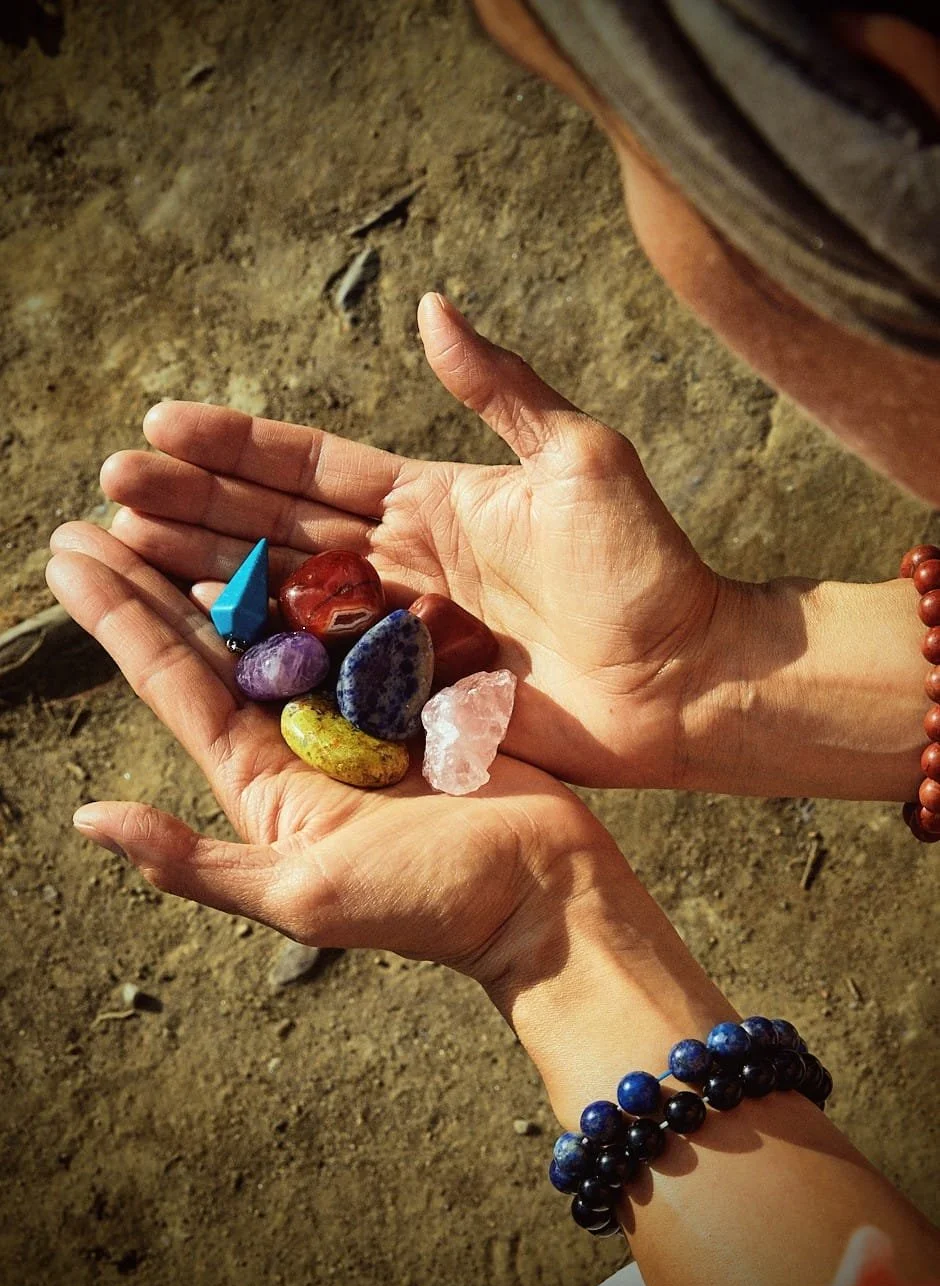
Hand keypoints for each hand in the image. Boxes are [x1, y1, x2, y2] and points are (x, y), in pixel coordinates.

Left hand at [45, 523, 621, 986]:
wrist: (545, 890)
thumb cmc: (431, 902)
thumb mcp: (304, 893)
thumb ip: (197, 864)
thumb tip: (88, 819)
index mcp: (261, 777)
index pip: (172, 680)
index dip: (116, 615)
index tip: (66, 551)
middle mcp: (298, 736)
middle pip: (210, 638)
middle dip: (152, 572)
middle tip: (102, 501)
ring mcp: (355, 706)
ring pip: (278, 616)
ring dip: (225, 556)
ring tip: (177, 499)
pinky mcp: (412, 684)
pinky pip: (355, 615)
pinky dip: (320, 570)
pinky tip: (292, 523)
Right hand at [94, 293, 719, 788]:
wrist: (685, 680)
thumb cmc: (645, 569)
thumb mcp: (578, 458)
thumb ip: (502, 392)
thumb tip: (433, 309)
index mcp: (432, 502)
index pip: (313, 465)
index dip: (238, 443)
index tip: (161, 421)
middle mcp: (400, 564)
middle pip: (276, 526)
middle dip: (194, 502)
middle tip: (113, 486)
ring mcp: (397, 633)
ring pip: (280, 596)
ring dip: (202, 569)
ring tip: (123, 545)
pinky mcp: (405, 694)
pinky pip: (316, 669)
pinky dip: (254, 652)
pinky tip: (189, 634)